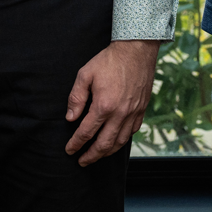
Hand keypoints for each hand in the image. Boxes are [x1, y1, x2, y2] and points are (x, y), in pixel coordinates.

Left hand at [64, 39, 158, 165]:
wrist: (136, 50)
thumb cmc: (110, 60)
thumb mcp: (85, 74)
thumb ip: (76, 98)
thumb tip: (71, 118)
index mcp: (104, 105)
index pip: (86, 132)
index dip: (76, 144)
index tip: (70, 150)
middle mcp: (120, 114)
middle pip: (104, 144)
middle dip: (91, 156)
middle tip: (82, 161)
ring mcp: (133, 113)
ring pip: (120, 142)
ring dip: (107, 153)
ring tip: (97, 156)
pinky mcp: (142, 110)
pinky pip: (132, 132)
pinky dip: (122, 141)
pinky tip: (115, 142)